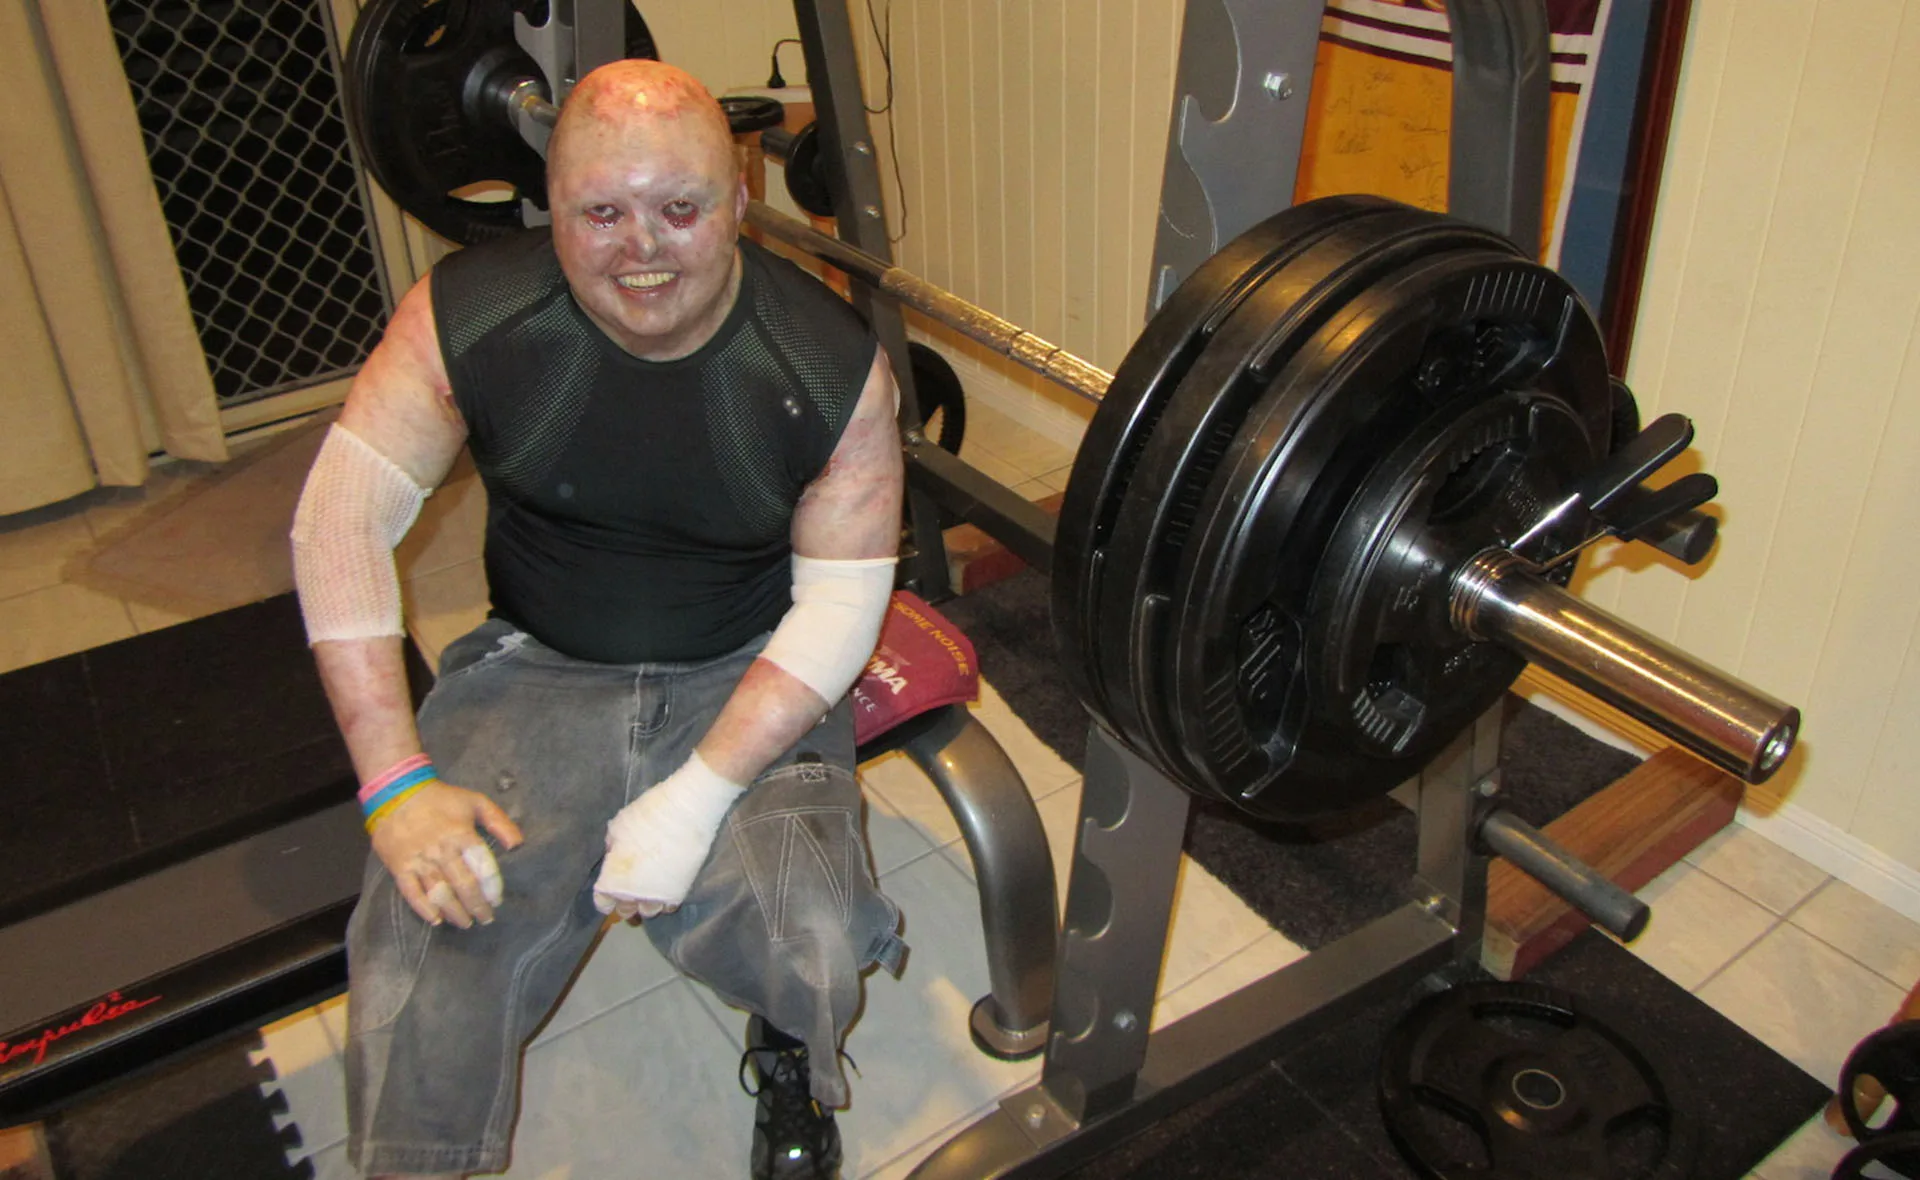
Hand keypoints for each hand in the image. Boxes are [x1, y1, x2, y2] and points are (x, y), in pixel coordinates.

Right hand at [371, 781, 523, 927]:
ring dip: (455, 912)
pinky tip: (436, 919)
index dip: (492, 888)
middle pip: (464, 885)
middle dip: (477, 906)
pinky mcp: (399, 867)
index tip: (497, 900)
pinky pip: (412, 893)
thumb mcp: (476, 801)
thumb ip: (499, 822)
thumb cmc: (441, 800)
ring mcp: (419, 860)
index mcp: (462, 834)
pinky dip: (424, 909)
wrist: (396, 793)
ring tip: (466, 923)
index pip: (483, 867)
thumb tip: (518, 845)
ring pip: (440, 893)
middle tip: (486, 918)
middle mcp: (442, 850)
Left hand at [593, 753, 742, 919]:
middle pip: (625, 911)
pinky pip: (668, 907)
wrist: (688, 810)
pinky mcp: (680, 891)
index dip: (604, 898)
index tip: (608, 892)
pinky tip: (665, 886)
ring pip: (648, 912)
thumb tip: (614, 853)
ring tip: (648, 890)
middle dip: (624, 902)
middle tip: (628, 889)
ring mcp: (658, 894)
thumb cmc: (649, 813)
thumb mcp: (620, 824)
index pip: (602, 901)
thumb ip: (613, 845)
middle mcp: (634, 892)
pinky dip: (665, 900)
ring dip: (645, 903)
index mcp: (614, 877)